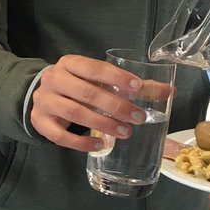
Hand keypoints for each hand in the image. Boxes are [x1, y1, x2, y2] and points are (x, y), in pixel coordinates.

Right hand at [29, 54, 158, 151]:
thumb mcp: (97, 79)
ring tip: (125, 132)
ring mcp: (44, 101)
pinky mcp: (40, 122)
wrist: (41, 96)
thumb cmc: (76, 86)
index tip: (138, 88)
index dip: (117, 77)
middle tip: (139, 117)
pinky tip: (101, 146)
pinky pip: (60, 136)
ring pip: (74, 113)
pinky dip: (82, 143)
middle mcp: (54, 79)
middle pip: (86, 92)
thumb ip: (130, 85)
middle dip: (115, 105)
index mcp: (70, 63)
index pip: (95, 68)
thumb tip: (170, 92)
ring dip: (103, 124)